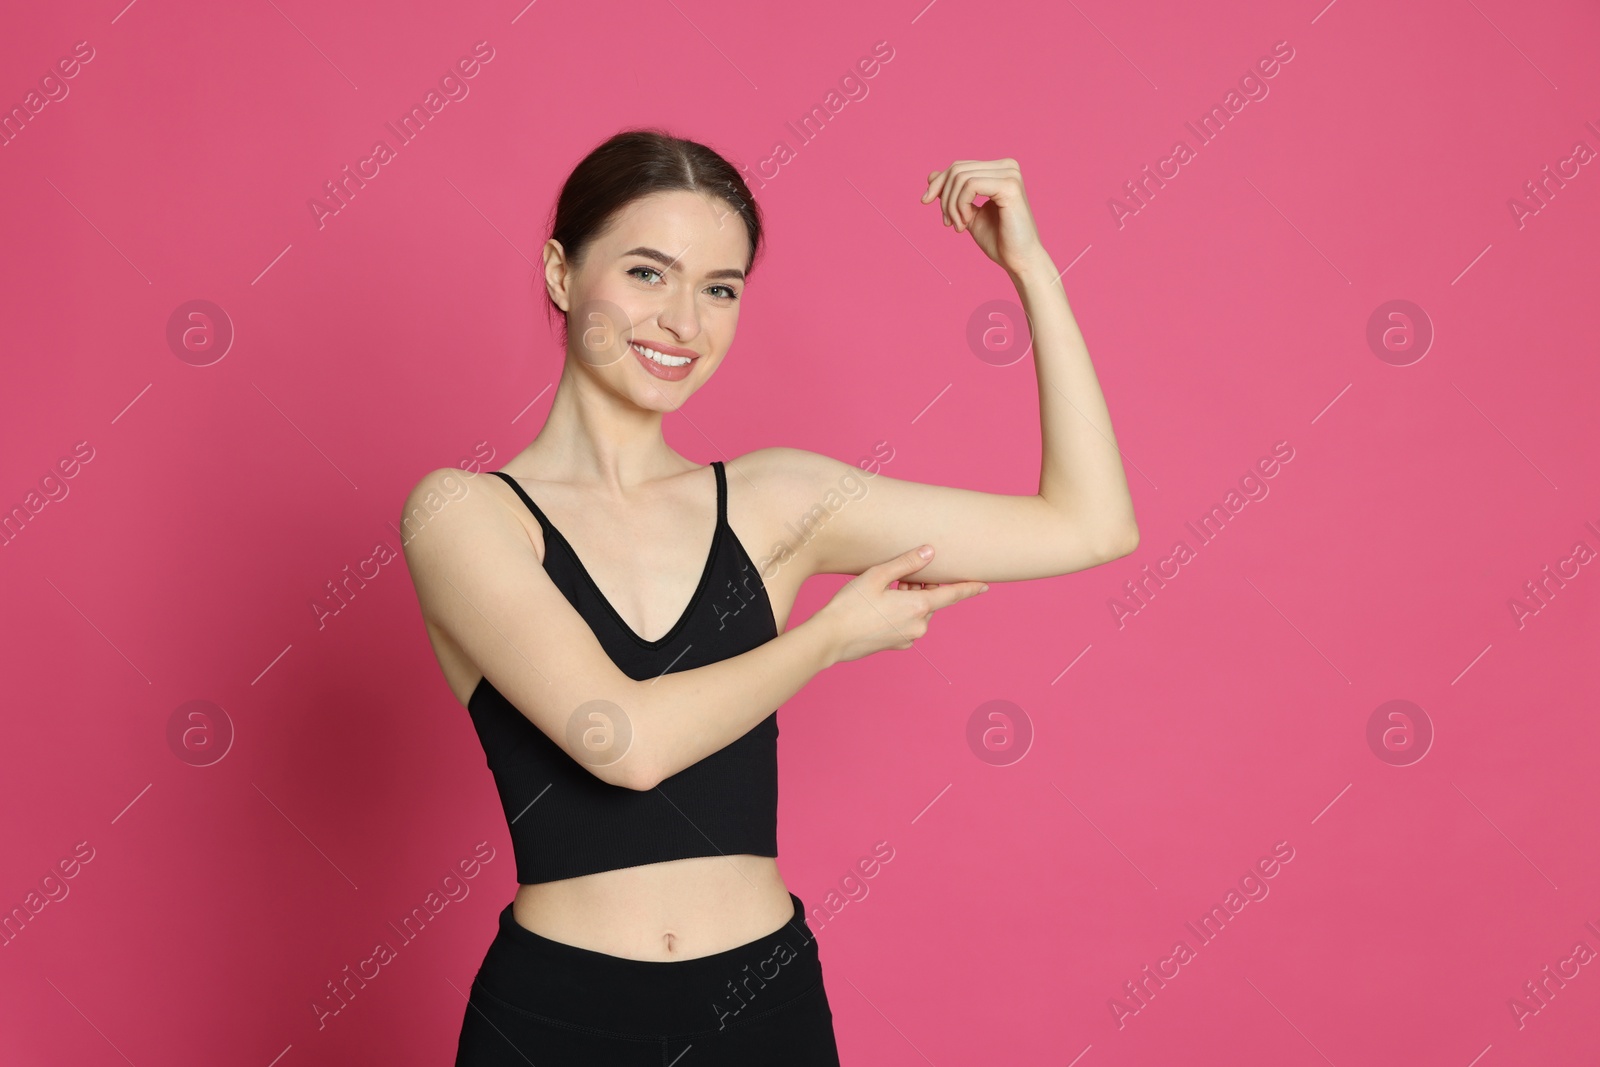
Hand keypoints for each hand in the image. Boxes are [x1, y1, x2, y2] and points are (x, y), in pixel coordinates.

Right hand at [812, 545, 989, 664]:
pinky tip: (879, 607)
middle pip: (931, 601)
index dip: (969, 588)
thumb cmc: (850, 605)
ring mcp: (909, 638)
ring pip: (919, 612)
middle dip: (921, 586)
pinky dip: (901, 612)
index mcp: (918, 607)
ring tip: (884, 590)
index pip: (952, 595)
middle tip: (898, 577)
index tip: (985, 585)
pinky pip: (907, 624)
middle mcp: (919, 626)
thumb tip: (931, 552)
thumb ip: (907, 563)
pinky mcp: (897, 645)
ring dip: (910, 598)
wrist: (830, 638)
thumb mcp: (877, 576)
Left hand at [921, 158, 1045, 273]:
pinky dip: (961, 205)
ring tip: (959, 226)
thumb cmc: (998, 240)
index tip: (926, 201)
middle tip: (947, 223)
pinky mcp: (1009, 186)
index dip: (939, 183)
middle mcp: (1007, 166)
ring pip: (960, 177)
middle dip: (944, 197)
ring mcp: (1010, 174)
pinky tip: (966, 222)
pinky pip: (970, 185)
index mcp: (1000, 170)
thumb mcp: (967, 211)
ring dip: (952, 205)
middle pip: (957, 169)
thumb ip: (953, 193)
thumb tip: (931, 175)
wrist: (1019, 260)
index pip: (959, 166)